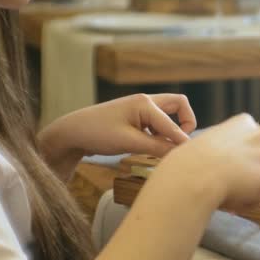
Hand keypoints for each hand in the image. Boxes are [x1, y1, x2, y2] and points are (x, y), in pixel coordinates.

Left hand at [38, 94, 195, 174]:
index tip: (188, 158)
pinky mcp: (135, 118)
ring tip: (163, 150)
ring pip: (168, 114)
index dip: (182, 141)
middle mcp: (146, 102)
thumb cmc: (97, 134)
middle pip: (179, 105)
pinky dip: (160, 134)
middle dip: (186, 122)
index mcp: (145, 103)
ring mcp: (140, 109)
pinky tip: (151, 148)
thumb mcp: (129, 142)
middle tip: (180, 143)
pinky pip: (157, 123)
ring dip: (171, 130)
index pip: (173, 124)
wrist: (71, 133)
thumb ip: (157, 147)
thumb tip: (179, 152)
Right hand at [157, 113, 259, 210]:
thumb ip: (227, 145)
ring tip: (230, 193)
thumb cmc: (195, 157)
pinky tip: (234, 199)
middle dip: (253, 168)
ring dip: (252, 186)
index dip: (244, 155)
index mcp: (245, 121)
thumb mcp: (210, 140)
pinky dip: (250, 200)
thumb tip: (229, 160)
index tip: (233, 165)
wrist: (200, 172)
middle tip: (234, 182)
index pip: (254, 139)